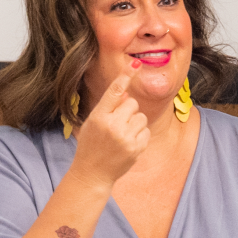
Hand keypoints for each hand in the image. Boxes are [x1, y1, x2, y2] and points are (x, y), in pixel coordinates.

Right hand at [69, 70, 150, 185]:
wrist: (92, 173)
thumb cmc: (90, 145)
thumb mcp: (92, 123)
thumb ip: (108, 107)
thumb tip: (126, 94)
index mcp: (98, 117)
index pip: (114, 92)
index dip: (125, 76)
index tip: (135, 64)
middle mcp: (112, 126)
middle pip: (131, 103)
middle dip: (127, 110)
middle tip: (116, 124)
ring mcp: (126, 138)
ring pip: (141, 116)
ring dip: (134, 123)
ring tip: (122, 136)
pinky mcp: (136, 148)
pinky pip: (146, 130)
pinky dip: (139, 135)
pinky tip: (128, 144)